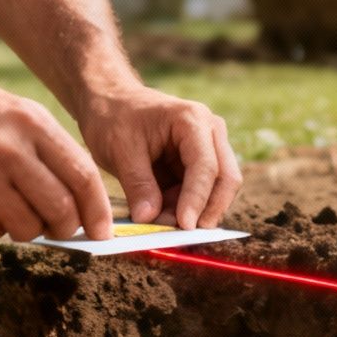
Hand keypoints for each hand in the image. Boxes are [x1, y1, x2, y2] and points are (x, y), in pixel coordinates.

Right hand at [0, 65, 113, 242]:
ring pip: (28, 228)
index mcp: (31, 123)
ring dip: (29, 229)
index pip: (83, 177)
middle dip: (67, 228)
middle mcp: (9, 149)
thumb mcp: (12, 111)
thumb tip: (81, 199)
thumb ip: (47, 149)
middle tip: (60, 229)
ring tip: (14, 211)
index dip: (99, 211)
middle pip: (61, 210)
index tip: (103, 230)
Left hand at [78, 86, 241, 229]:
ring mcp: (208, 148)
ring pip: (216, 190)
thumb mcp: (120, 150)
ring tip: (160, 223)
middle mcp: (209, 132)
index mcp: (192, 120)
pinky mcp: (199, 164)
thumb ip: (138, 185)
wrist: (110, 102)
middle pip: (226, 179)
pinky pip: (201, 193)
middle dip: (207, 210)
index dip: (197, 199)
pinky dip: (184, 208)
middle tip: (182, 234)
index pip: (206, 165)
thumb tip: (149, 219)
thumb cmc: (114, 118)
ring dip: (194, 211)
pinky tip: (161, 214)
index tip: (184, 226)